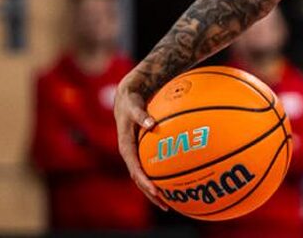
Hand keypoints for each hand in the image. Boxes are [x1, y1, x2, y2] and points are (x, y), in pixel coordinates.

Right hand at [113, 75, 167, 210]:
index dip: (144, 181)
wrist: (126, 97)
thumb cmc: (132, 101)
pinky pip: (151, 167)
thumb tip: (151, 124)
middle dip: (151, 193)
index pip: (134, 169)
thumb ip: (142, 115)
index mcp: (126, 146)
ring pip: (144, 177)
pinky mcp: (142, 151)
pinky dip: (161, 177)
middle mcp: (130, 154)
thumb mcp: (134, 105)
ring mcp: (136, 154)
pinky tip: (176, 183)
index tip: (155, 190)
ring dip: (155, 191)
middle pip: (139, 179)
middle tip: (165, 205)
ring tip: (170, 204)